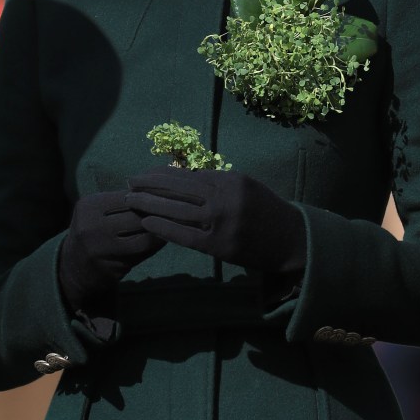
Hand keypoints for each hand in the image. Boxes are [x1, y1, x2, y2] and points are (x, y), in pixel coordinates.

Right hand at [58, 191, 164, 311]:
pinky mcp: (111, 269)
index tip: (171, 194)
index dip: (150, 195)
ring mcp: (101, 251)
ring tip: (174, 224)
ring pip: (143, 238)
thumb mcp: (99, 211)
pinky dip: (155, 246)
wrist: (72, 267)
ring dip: (161, 231)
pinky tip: (164, 239)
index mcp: (89, 206)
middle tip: (180, 209)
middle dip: (159, 213)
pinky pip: (142, 255)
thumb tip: (161, 191)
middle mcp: (91, 227)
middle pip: (136, 217)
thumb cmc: (93, 231)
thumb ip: (125, 203)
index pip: (128, 197)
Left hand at [125, 168, 305, 275]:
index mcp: (230, 180)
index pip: (189, 174)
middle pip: (179, 188)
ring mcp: (221, 222)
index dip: (162, 173)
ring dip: (150, 204)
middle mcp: (225, 198)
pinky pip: (185, 235)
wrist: (290, 240)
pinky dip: (163, 227)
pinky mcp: (219, 246)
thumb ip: (216, 182)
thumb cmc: (264, 210)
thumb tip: (183, 178)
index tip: (144, 173)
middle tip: (129, 182)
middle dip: (150, 184)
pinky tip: (147, 222)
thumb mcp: (244, 186)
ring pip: (178, 210)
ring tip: (130, 200)